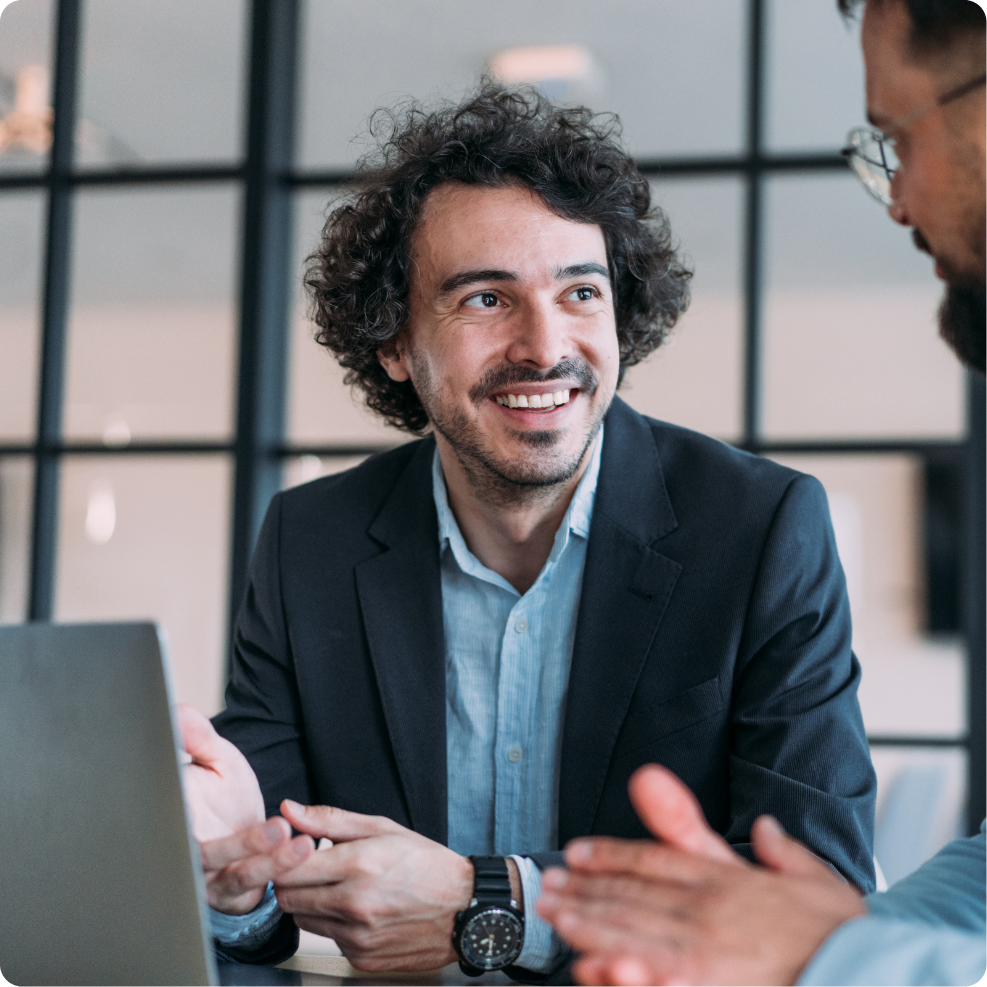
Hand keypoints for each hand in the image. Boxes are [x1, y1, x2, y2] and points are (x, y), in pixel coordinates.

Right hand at [178, 704, 313, 913]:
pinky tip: (302, 848)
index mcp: (173, 815)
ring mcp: (203, 875)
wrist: (245, 836)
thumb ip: (199, 739)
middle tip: (272, 827)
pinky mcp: (229, 892)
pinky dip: (275, 867)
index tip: (196, 790)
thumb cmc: (224, 797)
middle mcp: (182, 850)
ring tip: (289, 835)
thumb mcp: (216, 761)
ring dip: (257, 855)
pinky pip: (248, 884)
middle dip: (232, 843)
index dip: (178, 808)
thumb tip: (178, 709)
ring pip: (226, 870)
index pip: (167, 813)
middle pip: (195, 851)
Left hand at [273, 800, 473, 970]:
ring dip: (311, 905)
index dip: (285, 858)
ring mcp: (357, 936)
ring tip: (340, 890)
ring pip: (303, 922)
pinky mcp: (362, 958)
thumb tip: (288, 810)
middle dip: (293, 883)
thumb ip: (329, 820)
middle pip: (288, 898)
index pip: (290, 867)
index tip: (293, 853)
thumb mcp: (382, 828)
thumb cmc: (428, 864)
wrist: (466, 909)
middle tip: (313, 871)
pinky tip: (359, 912)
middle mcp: (354, 904)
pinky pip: (329, 940)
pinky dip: (335, 926)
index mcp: (358, 864)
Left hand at [537, 765, 865, 986]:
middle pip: (634, 894)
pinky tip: (597, 966)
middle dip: (586, 891)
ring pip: (634, 930)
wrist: (872, 971)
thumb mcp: (811, 877)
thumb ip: (781, 850)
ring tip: (555, 918)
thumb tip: (765, 821)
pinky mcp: (714, 986)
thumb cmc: (840, 933)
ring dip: (589, 924)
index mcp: (728, 880)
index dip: (612, 854)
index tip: (578, 852)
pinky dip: (625, 969)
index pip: (656, 859)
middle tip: (548, 888)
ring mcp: (708, 951)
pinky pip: (660, 975)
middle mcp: (711, 909)